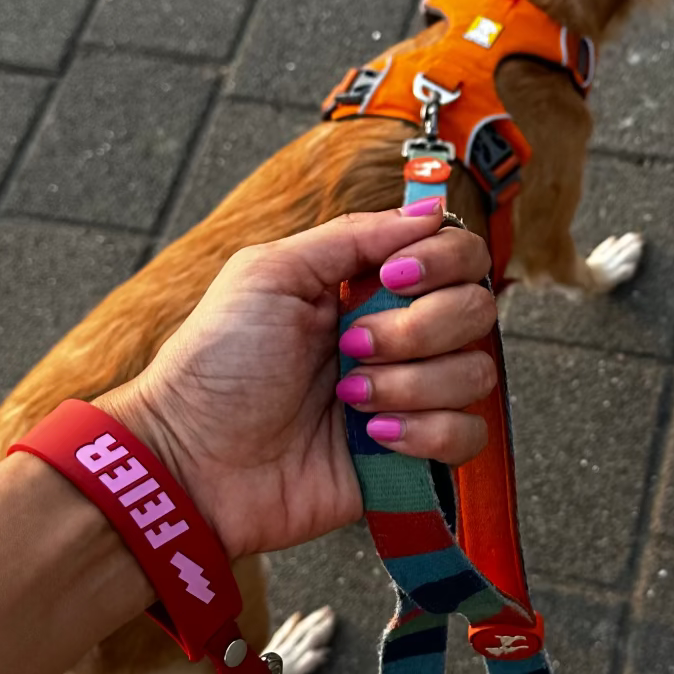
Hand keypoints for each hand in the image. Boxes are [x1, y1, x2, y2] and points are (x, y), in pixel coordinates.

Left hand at [98, 206, 496, 557]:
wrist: (196, 461)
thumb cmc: (217, 366)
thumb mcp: (269, 274)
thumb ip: (352, 236)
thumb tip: (427, 212)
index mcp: (370, 288)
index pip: (458, 256)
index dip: (442, 262)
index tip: (393, 279)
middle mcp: (401, 338)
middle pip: (476, 312)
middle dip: (417, 330)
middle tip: (351, 348)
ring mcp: (411, 397)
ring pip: (475, 375)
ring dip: (411, 385)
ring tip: (349, 400)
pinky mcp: (414, 456)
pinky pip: (467, 435)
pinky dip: (426, 433)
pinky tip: (373, 438)